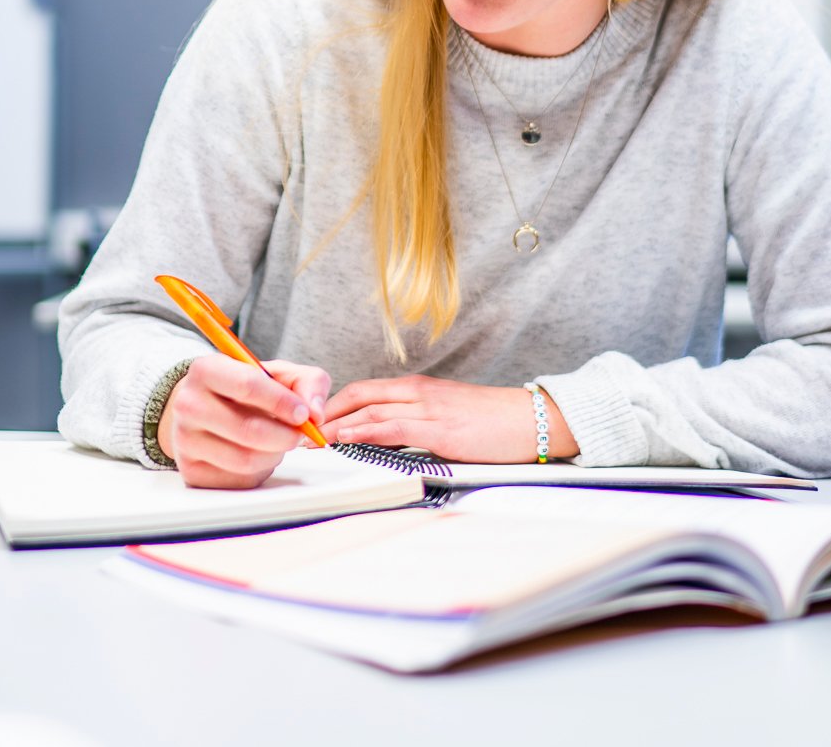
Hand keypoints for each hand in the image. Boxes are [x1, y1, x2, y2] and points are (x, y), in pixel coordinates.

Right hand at [157, 354, 331, 489]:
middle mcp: (188, 404)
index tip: (303, 414)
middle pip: (248, 429)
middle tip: (298, 435)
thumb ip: (307, 383)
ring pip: (245, 459)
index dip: (282, 402)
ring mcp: (185, 440)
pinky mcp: (191, 470)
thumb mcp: (278, 374)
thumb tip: (315, 413)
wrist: (205, 409)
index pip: (247, 385)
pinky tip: (258, 454)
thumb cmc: (245, 390)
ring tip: (277, 443)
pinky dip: (260, 470)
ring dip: (274, 454)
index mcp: (206, 370)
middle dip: (285, 436)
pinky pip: (238, 479)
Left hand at [321, 375, 580, 462]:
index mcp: (418, 389)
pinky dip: (365, 431)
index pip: (363, 390)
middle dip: (325, 412)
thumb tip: (385, 440)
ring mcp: (428, 408)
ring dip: (336, 423)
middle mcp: (418, 392)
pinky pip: (393, 426)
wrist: (533, 420)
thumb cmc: (494, 423)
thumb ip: (417, 425)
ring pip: (370, 408)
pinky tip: (347, 438)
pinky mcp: (440, 428)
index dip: (333, 404)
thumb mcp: (447, 419)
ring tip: (310, 437)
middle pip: (358, 395)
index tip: (310, 420)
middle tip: (298, 428)